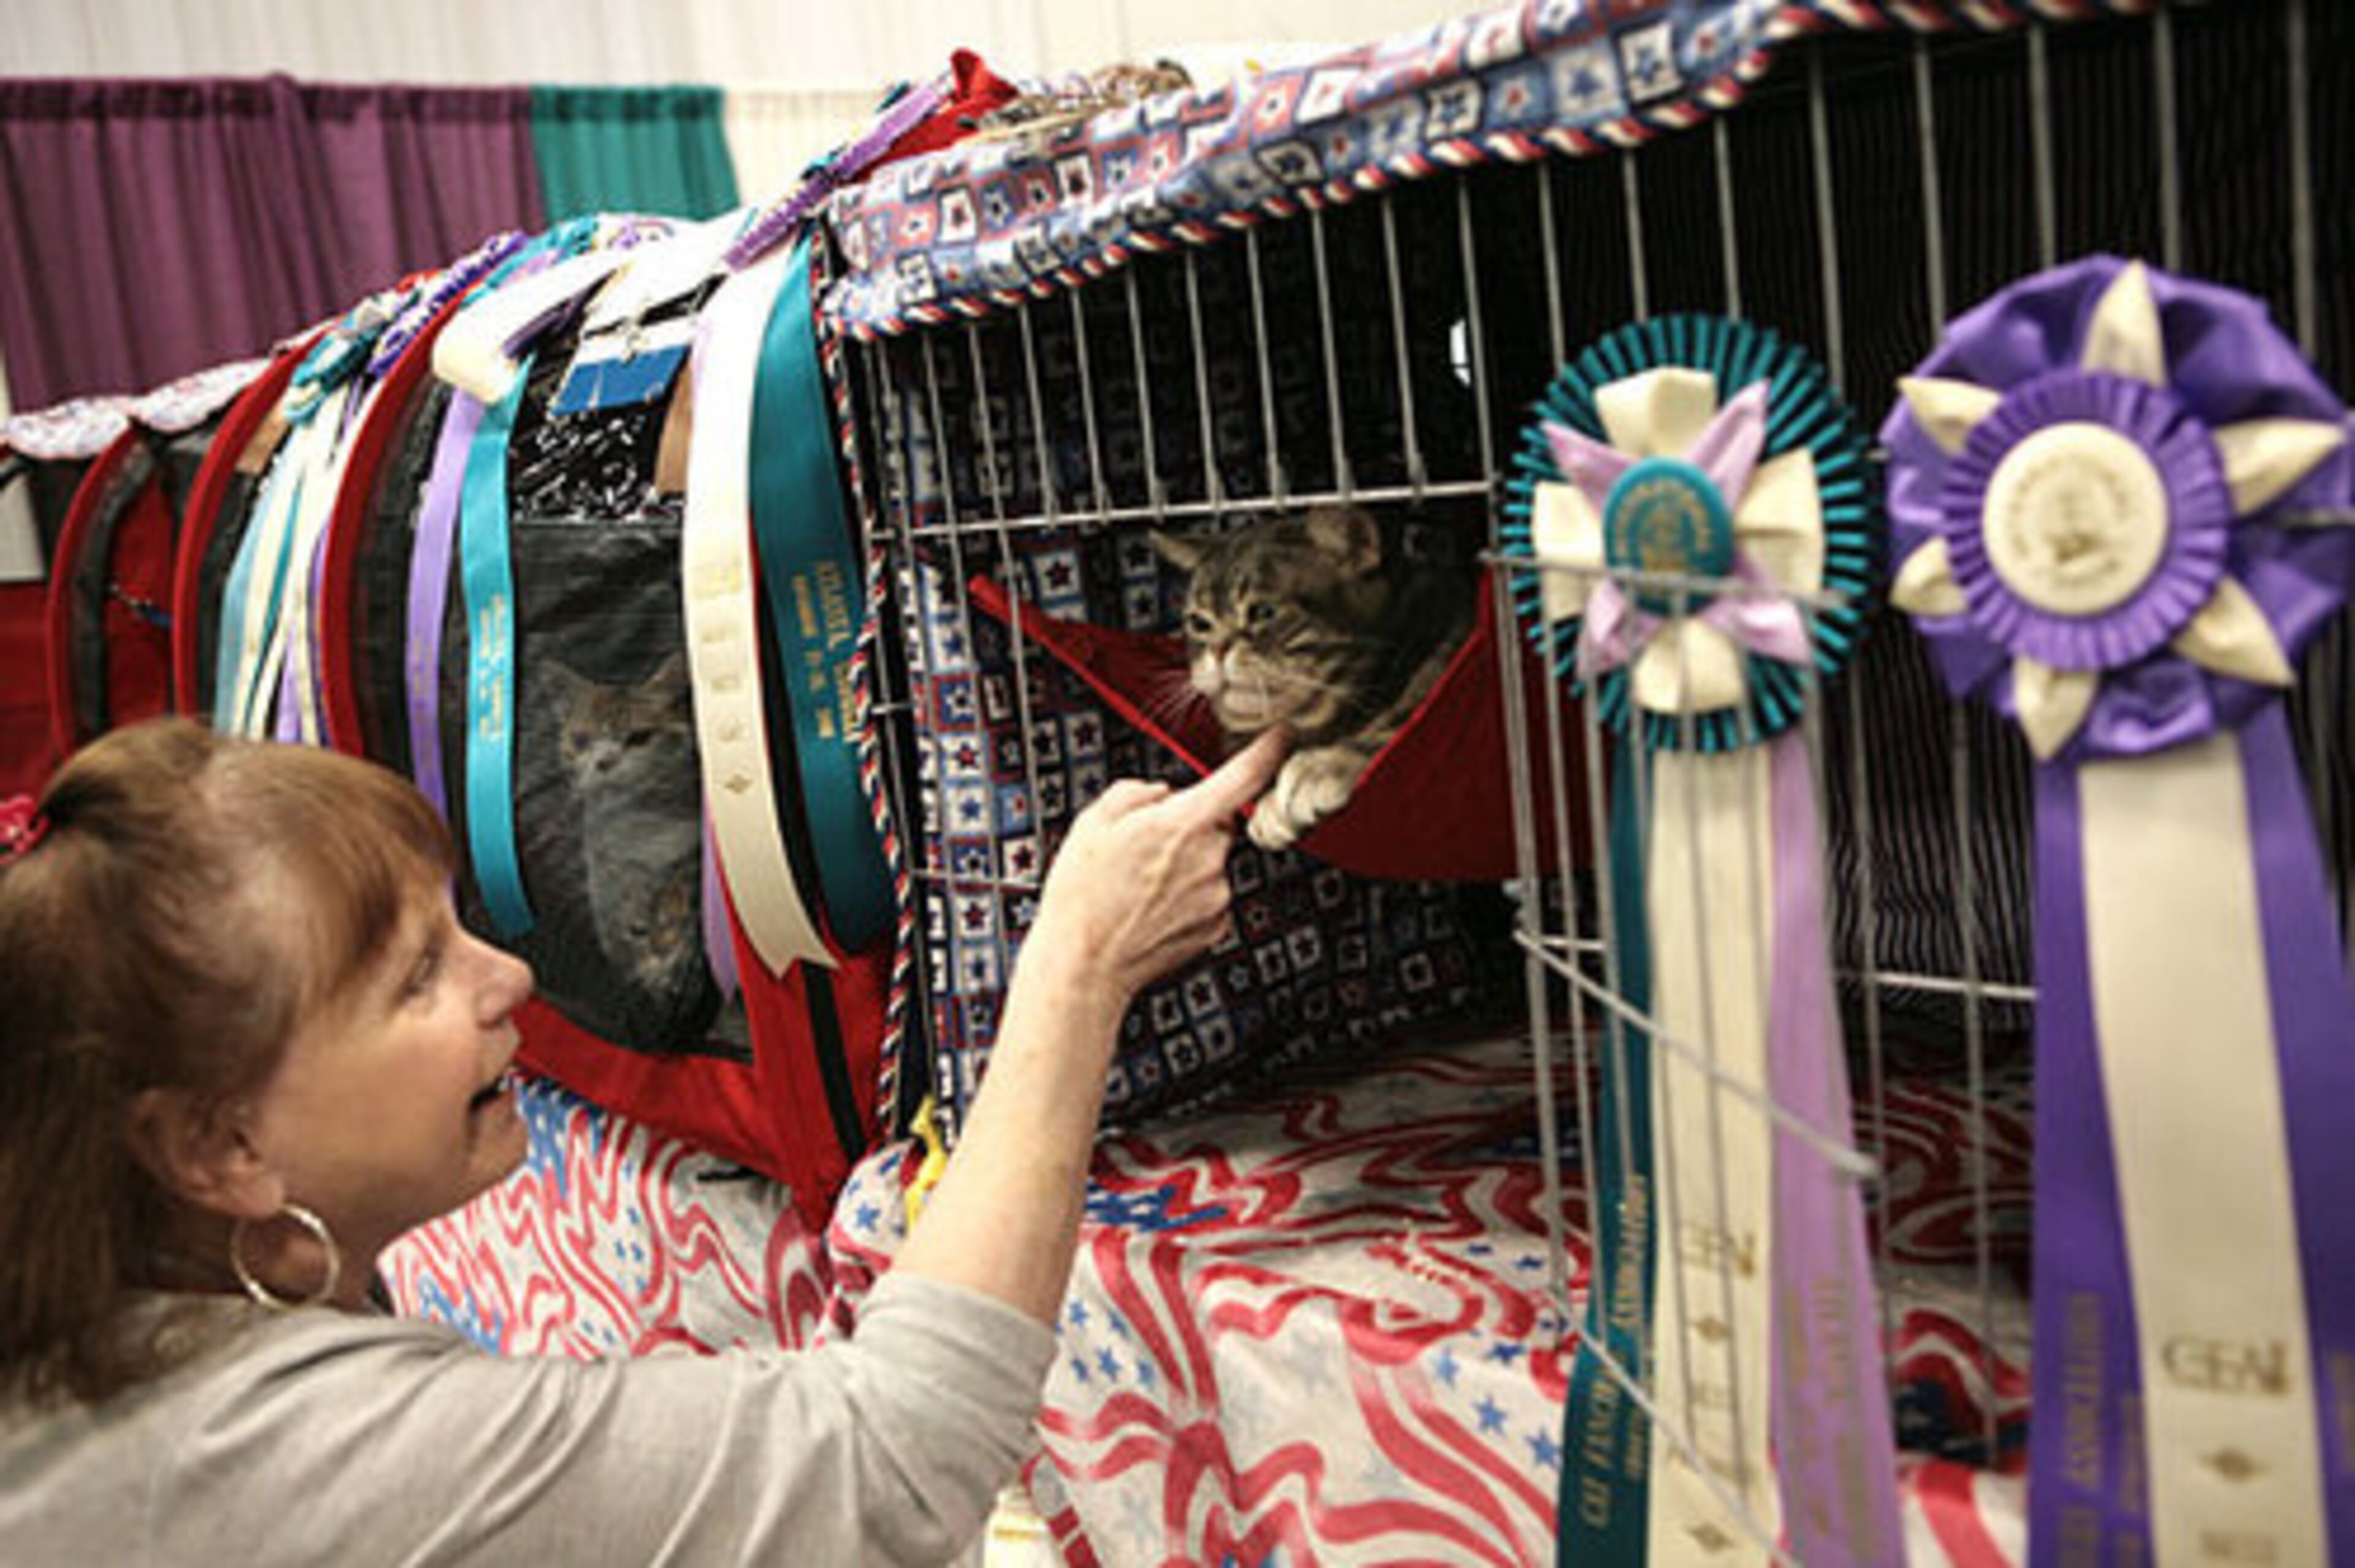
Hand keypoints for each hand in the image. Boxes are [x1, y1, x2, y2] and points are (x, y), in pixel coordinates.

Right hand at [1025, 728, 1287, 1005]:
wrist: (1083, 964)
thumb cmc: (1082, 895)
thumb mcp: (1094, 822)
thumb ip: (1137, 793)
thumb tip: (1162, 793)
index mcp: (1183, 824)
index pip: (1243, 777)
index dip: (1268, 750)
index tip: (1284, 735)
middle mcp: (1210, 859)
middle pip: (1216, 826)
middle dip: (1188, 829)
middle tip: (1144, 850)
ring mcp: (1216, 896)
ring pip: (1211, 864)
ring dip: (1185, 867)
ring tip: (1139, 887)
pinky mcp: (1215, 926)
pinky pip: (1208, 897)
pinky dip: (1186, 898)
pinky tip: (1151, 909)